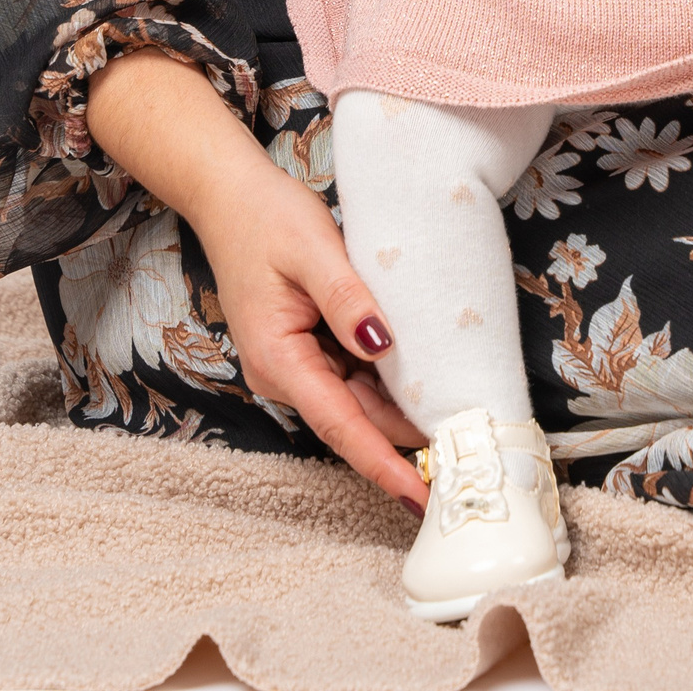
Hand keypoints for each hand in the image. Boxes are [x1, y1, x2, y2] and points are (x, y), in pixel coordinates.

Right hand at [84, 49, 426, 508]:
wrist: (231, 197)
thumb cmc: (267, 219)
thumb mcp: (312, 249)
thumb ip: (347, 299)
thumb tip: (383, 346)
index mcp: (280, 359)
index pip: (340, 425)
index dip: (381, 462)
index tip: (418, 496)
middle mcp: (286, 373)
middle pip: (353, 421)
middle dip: (401, 448)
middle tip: (461, 469)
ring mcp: (296, 363)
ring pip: (356, 402)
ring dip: (398, 418)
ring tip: (455, 437)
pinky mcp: (308, 347)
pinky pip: (352, 378)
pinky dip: (386, 387)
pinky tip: (425, 388)